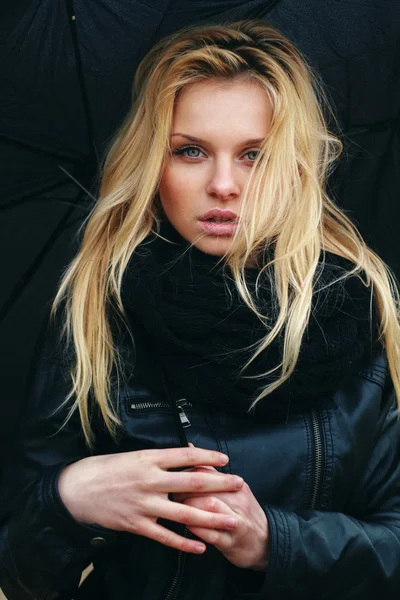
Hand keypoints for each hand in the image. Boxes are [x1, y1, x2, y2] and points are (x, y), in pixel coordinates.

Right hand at [57, 447, 243, 554]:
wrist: (76, 489)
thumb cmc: (103, 469)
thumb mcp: (131, 456)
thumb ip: (156, 460)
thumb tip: (181, 459)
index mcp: (148, 459)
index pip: (185, 456)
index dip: (208, 457)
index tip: (225, 459)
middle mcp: (150, 480)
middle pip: (192, 482)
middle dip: (220, 484)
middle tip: (240, 484)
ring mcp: (144, 504)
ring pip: (185, 512)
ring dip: (211, 517)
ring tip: (232, 520)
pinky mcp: (137, 524)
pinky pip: (166, 536)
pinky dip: (185, 542)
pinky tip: (201, 546)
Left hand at [173, 466, 268, 569]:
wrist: (266, 542)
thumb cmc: (243, 513)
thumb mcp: (233, 490)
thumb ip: (210, 471)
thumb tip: (190, 448)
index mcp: (237, 485)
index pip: (209, 472)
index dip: (188, 473)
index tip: (173, 477)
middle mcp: (238, 500)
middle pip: (208, 487)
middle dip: (184, 489)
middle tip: (171, 493)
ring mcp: (236, 521)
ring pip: (210, 506)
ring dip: (189, 506)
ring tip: (176, 508)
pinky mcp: (232, 542)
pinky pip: (212, 534)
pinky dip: (198, 529)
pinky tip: (188, 527)